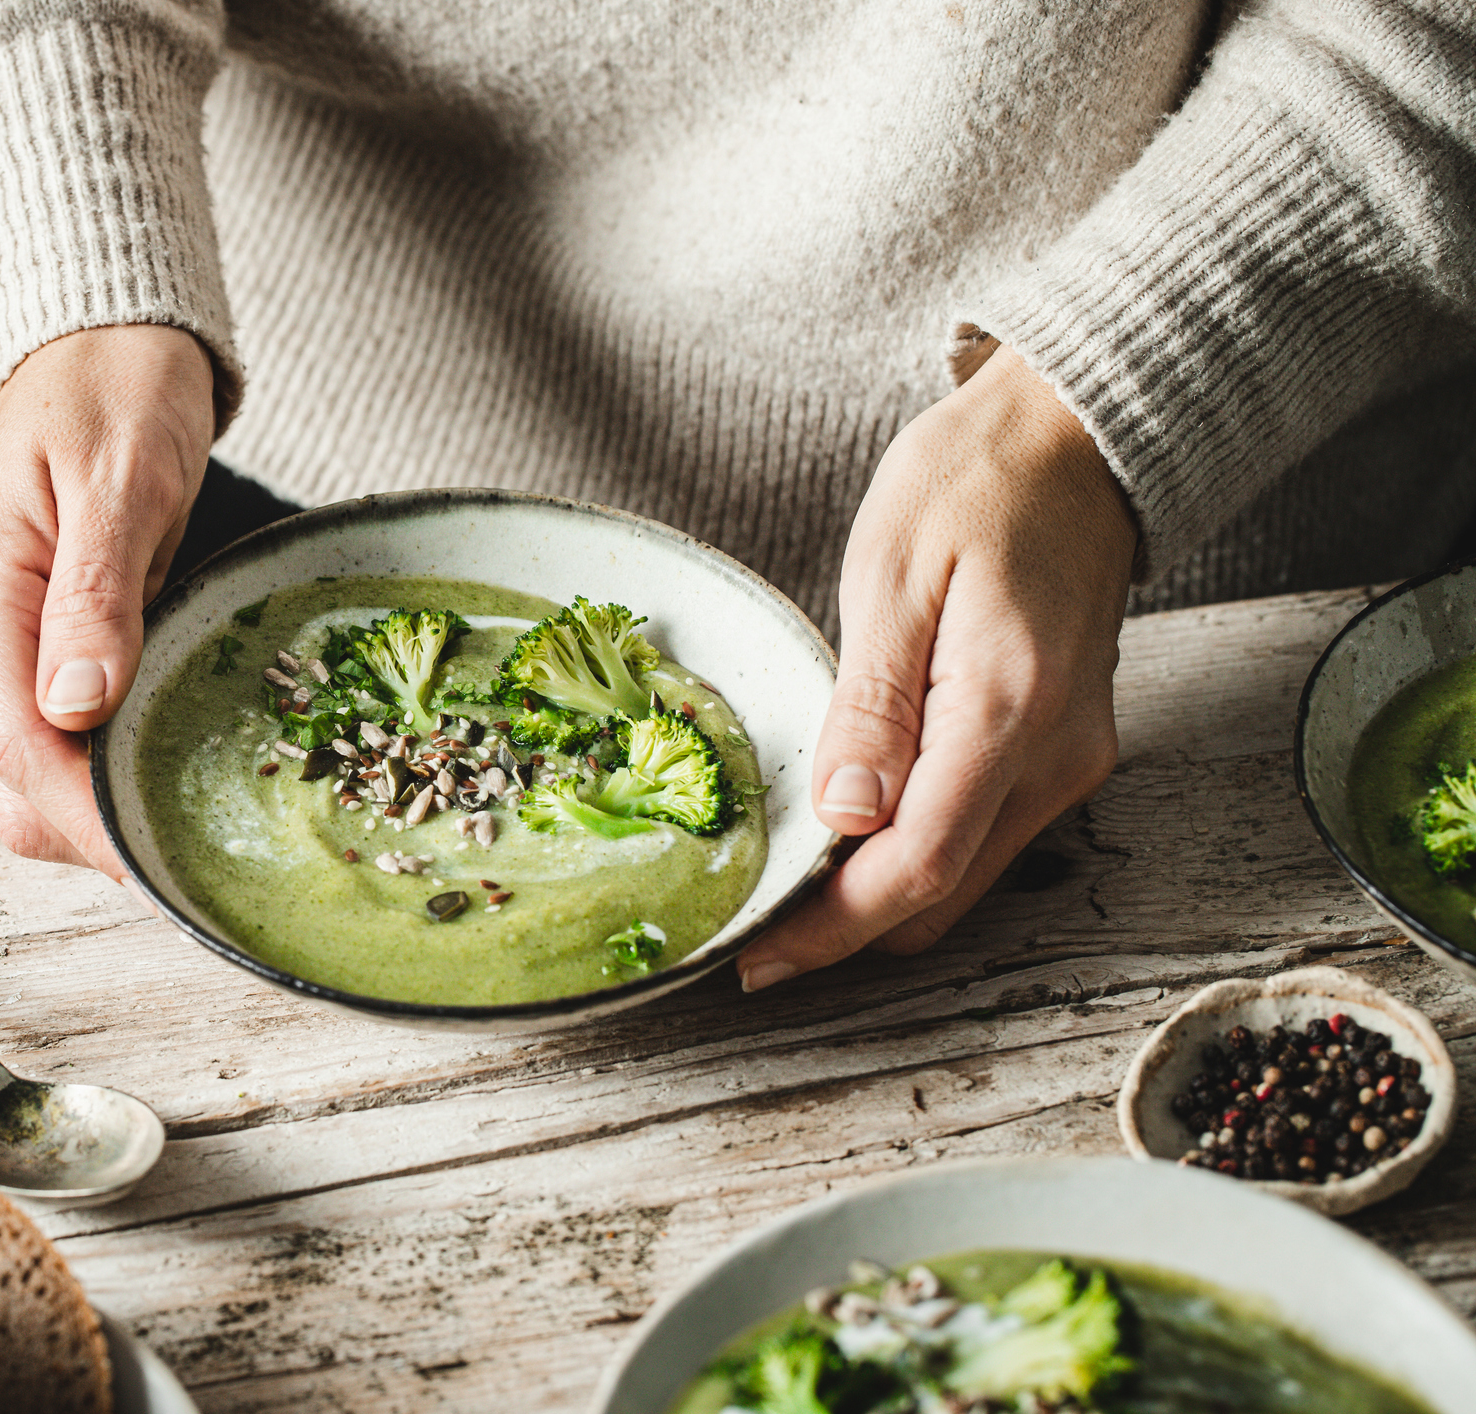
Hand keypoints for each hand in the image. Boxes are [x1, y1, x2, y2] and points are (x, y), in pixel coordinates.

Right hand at [0, 325, 215, 876]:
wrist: (101, 341)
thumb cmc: (117, 389)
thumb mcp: (124, 480)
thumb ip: (97, 596)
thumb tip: (77, 708)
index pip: (20, 751)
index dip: (88, 824)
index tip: (158, 868)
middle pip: (11, 784)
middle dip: (91, 833)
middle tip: (192, 855)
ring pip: (23, 774)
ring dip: (94, 810)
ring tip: (184, 824)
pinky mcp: (17, 641)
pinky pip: (45, 737)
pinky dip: (94, 770)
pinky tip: (154, 774)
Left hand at [735, 346, 1137, 990]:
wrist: (1077, 437)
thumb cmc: (976, 482)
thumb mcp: (892, 575)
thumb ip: (872, 705)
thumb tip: (845, 817)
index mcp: (1007, 709)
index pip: (917, 867)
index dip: (832, 929)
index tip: (757, 954)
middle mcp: (1056, 755)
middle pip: (943, 894)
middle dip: (847, 927)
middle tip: (754, 924)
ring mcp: (1072, 758)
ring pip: (967, 876)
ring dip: (881, 894)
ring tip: (789, 884)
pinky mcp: (1066, 748)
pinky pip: (985, 834)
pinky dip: (919, 851)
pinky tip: (855, 831)